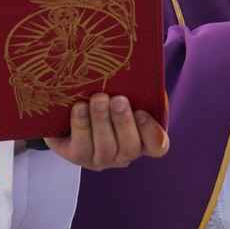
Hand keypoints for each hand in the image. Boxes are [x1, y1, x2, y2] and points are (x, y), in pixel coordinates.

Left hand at [45, 93, 169, 170]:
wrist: (72, 110)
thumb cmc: (108, 97)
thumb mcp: (125, 92)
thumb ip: (136, 87)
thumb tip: (141, 69)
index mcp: (142, 139)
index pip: (157, 146)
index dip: (152, 132)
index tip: (142, 112)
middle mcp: (123, 155)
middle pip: (130, 147)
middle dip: (123, 122)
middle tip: (118, 100)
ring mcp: (101, 159)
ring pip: (105, 148)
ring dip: (101, 121)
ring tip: (98, 98)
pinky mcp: (78, 156)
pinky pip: (81, 147)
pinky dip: (81, 125)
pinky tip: (79, 107)